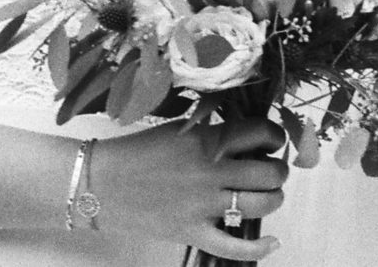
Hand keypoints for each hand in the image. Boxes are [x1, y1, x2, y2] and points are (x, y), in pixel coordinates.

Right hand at [94, 117, 288, 259]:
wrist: (99, 183)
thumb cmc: (137, 153)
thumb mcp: (180, 130)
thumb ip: (214, 133)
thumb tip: (248, 138)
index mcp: (208, 140)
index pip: (262, 133)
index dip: (275, 137)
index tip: (272, 142)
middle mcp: (211, 171)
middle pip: (268, 172)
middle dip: (278, 171)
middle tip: (270, 170)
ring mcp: (203, 205)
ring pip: (261, 204)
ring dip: (273, 199)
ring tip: (267, 195)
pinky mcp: (193, 232)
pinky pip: (235, 247)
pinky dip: (260, 247)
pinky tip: (272, 241)